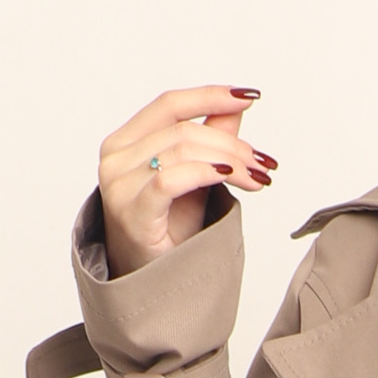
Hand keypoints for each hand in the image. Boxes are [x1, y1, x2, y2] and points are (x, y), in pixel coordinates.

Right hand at [98, 85, 278, 272]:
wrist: (151, 281)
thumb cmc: (167, 230)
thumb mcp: (195, 176)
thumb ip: (210, 139)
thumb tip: (236, 106)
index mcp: (125, 142)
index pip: (169, 105)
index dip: (210, 96)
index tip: (249, 96)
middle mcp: (115, 158)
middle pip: (183, 131)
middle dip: (231, 143)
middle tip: (262, 162)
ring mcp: (118, 186)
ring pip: (181, 151)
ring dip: (228, 161)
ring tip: (256, 177)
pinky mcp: (131, 212)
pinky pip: (170, 180)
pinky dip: (204, 173)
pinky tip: (229, 177)